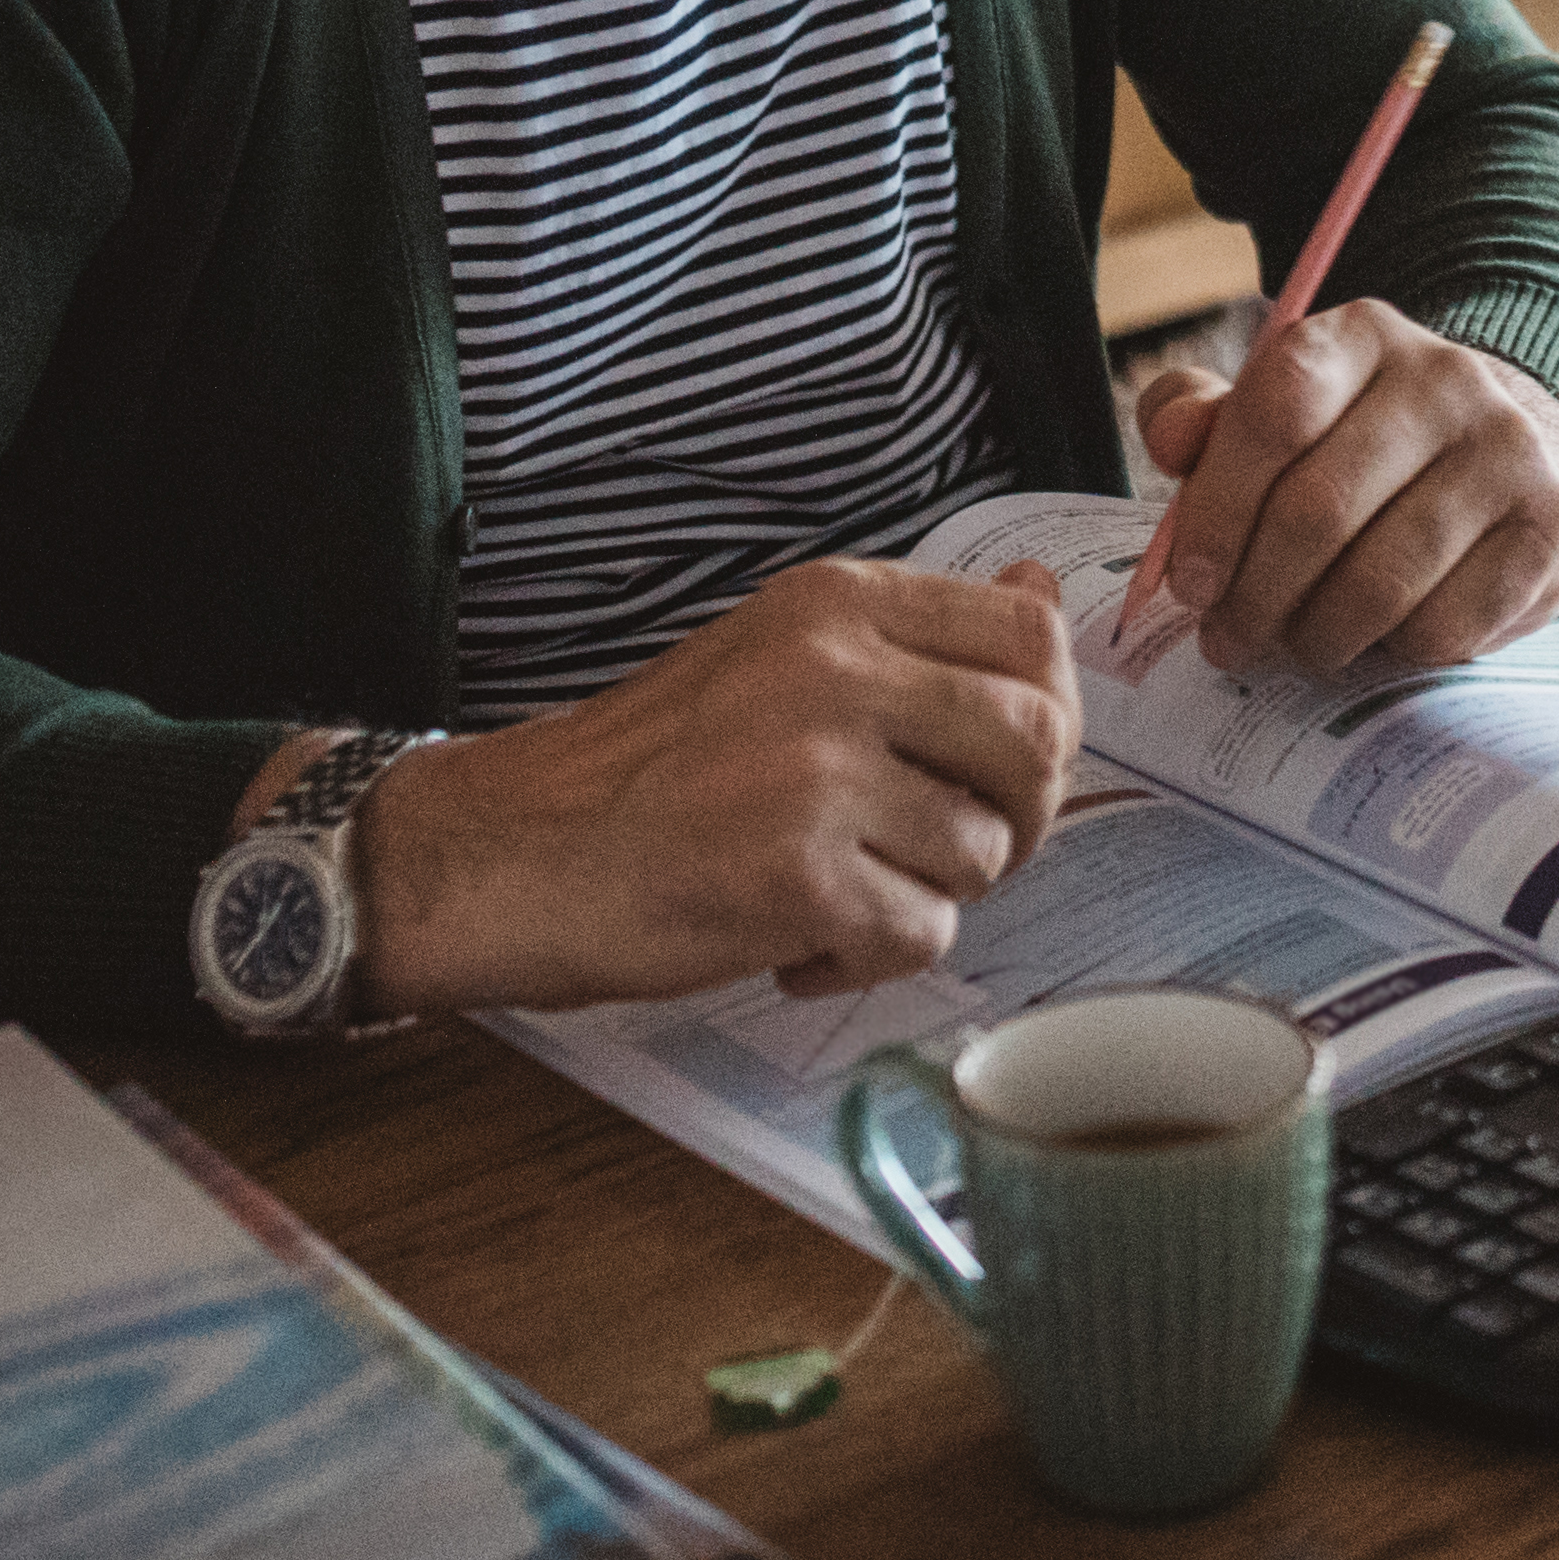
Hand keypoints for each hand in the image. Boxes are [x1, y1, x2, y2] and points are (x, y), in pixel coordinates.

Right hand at [314, 557, 1079, 1011]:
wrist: (513, 853)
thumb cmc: (649, 770)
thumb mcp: (779, 658)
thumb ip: (912, 639)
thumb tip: (1041, 597)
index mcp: (837, 604)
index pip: (1030, 639)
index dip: (1045, 718)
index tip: (994, 767)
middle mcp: (835, 670)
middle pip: (1038, 742)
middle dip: (1015, 819)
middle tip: (935, 851)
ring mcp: (817, 771)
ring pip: (984, 852)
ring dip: (925, 897)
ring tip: (834, 892)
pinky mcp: (795, 876)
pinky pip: (921, 936)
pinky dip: (868, 962)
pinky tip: (795, 944)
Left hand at [1130, 306, 1558, 680]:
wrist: (1500, 450)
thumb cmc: (1353, 442)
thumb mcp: (1273, 410)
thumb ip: (1201, 417)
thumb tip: (1172, 442)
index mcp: (1363, 335)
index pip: (1277, 410)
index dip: (1218, 509)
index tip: (1187, 581)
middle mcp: (1447, 378)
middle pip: (1321, 509)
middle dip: (1255, 595)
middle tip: (1227, 639)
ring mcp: (1509, 452)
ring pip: (1381, 581)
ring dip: (1316, 637)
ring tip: (1293, 646)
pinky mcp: (1549, 530)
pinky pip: (1445, 626)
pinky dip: (1391, 653)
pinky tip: (1374, 639)